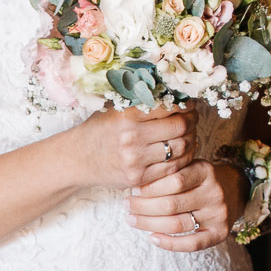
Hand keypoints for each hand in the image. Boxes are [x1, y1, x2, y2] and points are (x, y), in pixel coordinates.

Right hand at [69, 106, 193, 192]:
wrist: (77, 159)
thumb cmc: (99, 129)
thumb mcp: (116, 108)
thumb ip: (142, 100)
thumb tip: (175, 91)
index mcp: (128, 115)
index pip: (170, 106)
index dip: (186, 104)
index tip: (189, 103)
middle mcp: (131, 138)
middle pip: (180, 127)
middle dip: (192, 121)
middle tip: (193, 118)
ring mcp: (135, 160)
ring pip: (180, 148)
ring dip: (191, 139)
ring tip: (190, 133)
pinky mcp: (138, 178)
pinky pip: (172, 168)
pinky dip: (184, 158)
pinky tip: (183, 151)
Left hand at [127, 159, 243, 251]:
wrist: (234, 190)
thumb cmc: (200, 179)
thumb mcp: (189, 166)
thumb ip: (169, 172)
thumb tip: (135, 185)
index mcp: (205, 171)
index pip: (173, 180)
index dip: (150, 187)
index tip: (133, 190)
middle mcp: (214, 192)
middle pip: (171, 204)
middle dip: (143, 206)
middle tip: (127, 205)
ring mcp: (218, 214)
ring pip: (177, 224)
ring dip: (149, 224)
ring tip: (132, 220)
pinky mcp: (219, 233)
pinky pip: (192, 244)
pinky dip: (169, 244)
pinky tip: (153, 239)